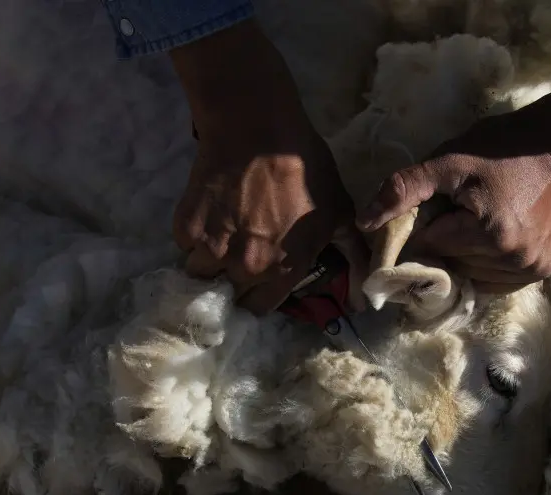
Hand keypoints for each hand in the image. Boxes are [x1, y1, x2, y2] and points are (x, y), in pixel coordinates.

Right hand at [169, 21, 360, 314]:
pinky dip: (193, 236)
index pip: (260, 309)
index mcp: (283, 270)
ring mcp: (212, 248)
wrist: (259, 129)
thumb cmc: (305, 169)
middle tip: (240, 252)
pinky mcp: (186, 226)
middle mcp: (245, 268)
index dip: (260, 294)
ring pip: (202, 273)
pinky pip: (185, 245)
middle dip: (235, 279)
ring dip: (210, 260)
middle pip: (230, 293)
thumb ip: (352, 255)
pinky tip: (209, 214)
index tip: (260, 278)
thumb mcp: (339, 211)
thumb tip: (365, 298)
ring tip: (221, 234)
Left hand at [355, 41, 550, 292]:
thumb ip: (403, 190)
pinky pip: (498, 281)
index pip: (431, 248)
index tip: (439, 207)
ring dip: (467, 256)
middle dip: (447, 242)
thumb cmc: (497, 148)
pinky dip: (488, 266)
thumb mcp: (446, 161)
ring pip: (473, 277)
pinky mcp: (544, 271)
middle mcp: (513, 261)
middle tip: (463, 210)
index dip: (427, 228)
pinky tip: (494, 239)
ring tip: (480, 222)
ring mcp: (532, 270)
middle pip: (453, 265)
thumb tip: (364, 224)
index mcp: (488, 236)